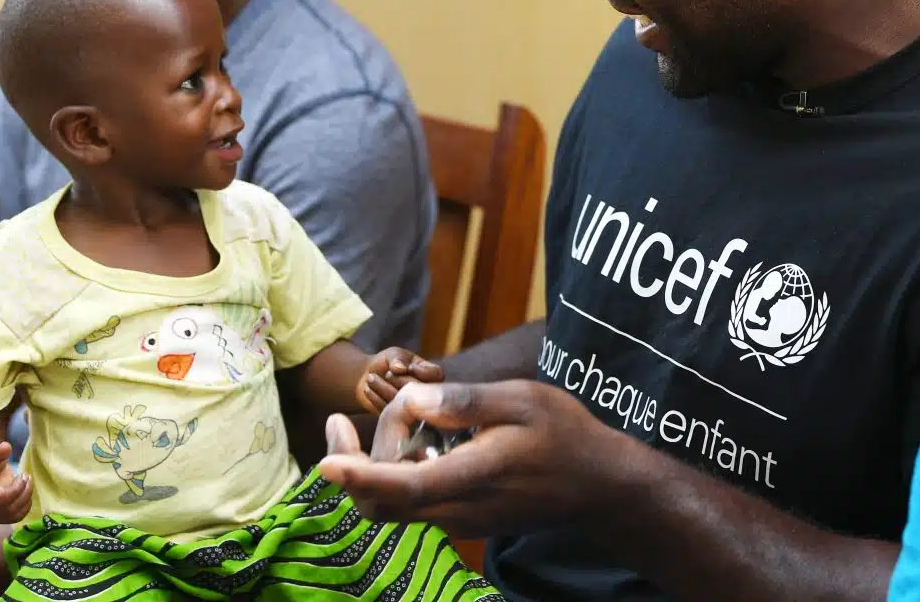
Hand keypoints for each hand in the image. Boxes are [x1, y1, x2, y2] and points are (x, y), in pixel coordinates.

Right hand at [0, 441, 31, 524]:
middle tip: (24, 475)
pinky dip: (26, 506)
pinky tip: (27, 490)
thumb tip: (5, 447)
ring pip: (9, 513)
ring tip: (27, 479)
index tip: (0, 490)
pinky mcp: (0, 514)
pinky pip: (15, 517)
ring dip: (25, 496)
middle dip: (16, 490)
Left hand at [321, 379, 614, 538]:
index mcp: (472, 478)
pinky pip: (412, 499)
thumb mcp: (520, 400)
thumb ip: (465, 402)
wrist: (595, 483)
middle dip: (361, 457)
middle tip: (392, 402)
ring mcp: (457, 520)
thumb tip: (413, 399)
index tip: (324, 461)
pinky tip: (427, 431)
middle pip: (381, 503)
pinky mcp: (459, 517)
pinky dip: (401, 466)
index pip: (402, 487)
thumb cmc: (561, 433)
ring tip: (415, 410)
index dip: (357, 476)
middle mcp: (457, 511)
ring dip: (382, 460)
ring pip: (393, 502)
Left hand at [356, 347, 443, 413]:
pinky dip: (376, 399)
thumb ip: (398, 358)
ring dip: (384, 388)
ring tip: (371, 378)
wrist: (366, 378)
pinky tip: (368, 389)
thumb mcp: (392, 354)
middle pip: (419, 390)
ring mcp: (413, 410)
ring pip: (403, 403)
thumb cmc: (385, 363)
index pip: (437, 375)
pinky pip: (390, 413)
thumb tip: (401, 368)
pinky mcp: (397, 421)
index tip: (407, 367)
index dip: (422, 372)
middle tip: (387, 373)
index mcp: (431, 375)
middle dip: (400, 380)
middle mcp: (426, 394)